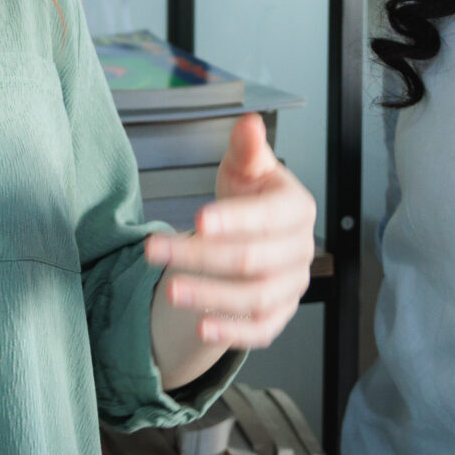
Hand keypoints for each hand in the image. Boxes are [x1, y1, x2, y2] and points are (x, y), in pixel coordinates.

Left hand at [148, 113, 317, 381]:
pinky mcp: (278, 316)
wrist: (253, 234)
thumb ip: (246, 147)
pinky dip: (231, 331)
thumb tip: (249, 123)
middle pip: (252, 260)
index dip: (234, 220)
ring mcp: (291, 287)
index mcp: (296, 210)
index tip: (198, 220)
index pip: (269, 218)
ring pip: (254, 299)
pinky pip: (260, 331)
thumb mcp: (245, 166)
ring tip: (169, 290)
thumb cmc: (248, 197)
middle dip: (200, 256)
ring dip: (210, 296)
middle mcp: (299, 251)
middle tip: (155, 249)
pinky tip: (200, 327)